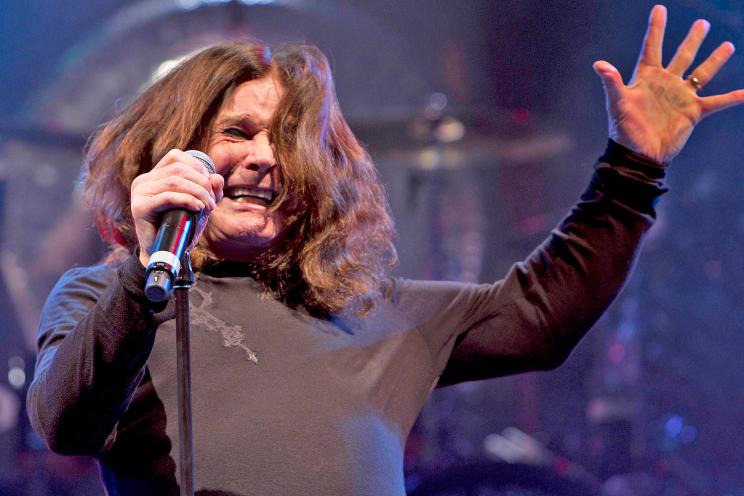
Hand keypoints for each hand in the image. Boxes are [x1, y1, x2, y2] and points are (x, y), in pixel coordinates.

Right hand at [130, 149, 223, 266]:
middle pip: (179, 169)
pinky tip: (198, 207)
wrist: (164, 252)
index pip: (176, 157)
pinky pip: (167, 197)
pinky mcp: (140, 207)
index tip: (209, 185)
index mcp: (154, 175)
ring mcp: (140, 192)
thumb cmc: (181, 227)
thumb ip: (210, 190)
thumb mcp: (200, 205)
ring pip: (175, 181)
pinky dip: (186, 200)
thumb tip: (217, 177)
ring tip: (208, 207)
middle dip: (202, 183)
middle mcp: (144, 180)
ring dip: (198, 192)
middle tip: (212, 201)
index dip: (196, 167)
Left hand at [593, 4, 743, 163]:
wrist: (639, 154)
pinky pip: (717, 102)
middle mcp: (666, 83)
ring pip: (702, 73)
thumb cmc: (624, 130)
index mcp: (646, 77)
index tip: (660, 8)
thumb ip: (611, 83)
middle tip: (703, 23)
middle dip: (692, 39)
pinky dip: (733, 97)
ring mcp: (680, 96)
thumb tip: (599, 64)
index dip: (656, 28)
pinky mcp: (693, 112)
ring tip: (728, 45)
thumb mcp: (617, 104)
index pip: (652, 47)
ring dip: (715, 60)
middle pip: (682, 55)